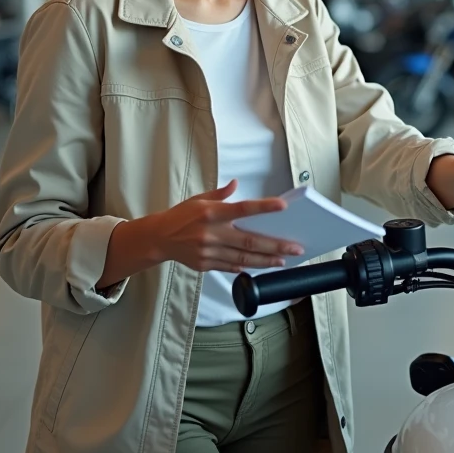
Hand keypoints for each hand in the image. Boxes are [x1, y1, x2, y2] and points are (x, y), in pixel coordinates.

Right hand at [145, 180, 301, 272]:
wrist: (158, 238)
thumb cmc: (181, 216)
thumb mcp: (198, 199)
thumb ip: (220, 194)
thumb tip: (236, 184)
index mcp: (212, 213)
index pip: (242, 209)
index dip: (263, 207)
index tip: (282, 207)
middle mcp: (212, 233)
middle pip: (249, 241)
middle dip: (275, 246)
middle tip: (295, 247)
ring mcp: (209, 252)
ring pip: (244, 259)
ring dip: (266, 261)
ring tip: (283, 261)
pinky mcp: (205, 265)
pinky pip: (231, 267)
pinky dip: (247, 268)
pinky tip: (261, 267)